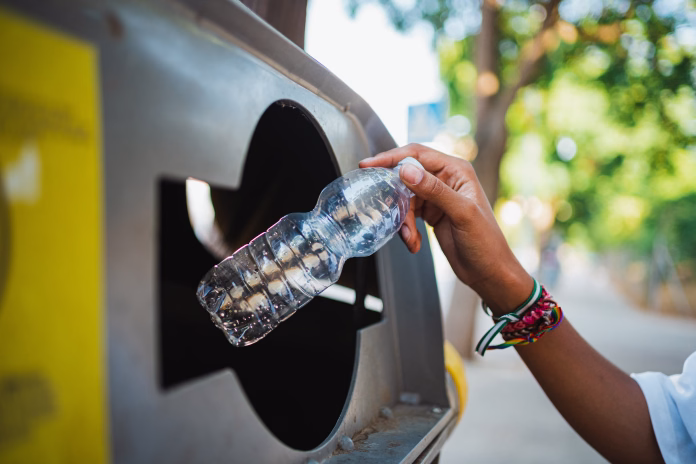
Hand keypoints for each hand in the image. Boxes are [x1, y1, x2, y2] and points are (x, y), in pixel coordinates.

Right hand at [360, 144, 532, 314]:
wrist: (489, 272)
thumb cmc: (485, 242)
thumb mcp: (461, 213)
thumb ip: (434, 190)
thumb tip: (406, 170)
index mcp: (456, 171)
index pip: (417, 154)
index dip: (391, 158)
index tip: (368, 165)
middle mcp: (446, 179)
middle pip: (406, 178)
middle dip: (396, 198)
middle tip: (385, 212)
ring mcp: (438, 197)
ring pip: (405, 199)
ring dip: (402, 220)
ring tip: (409, 238)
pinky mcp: (432, 213)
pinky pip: (409, 214)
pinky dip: (407, 229)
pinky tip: (413, 243)